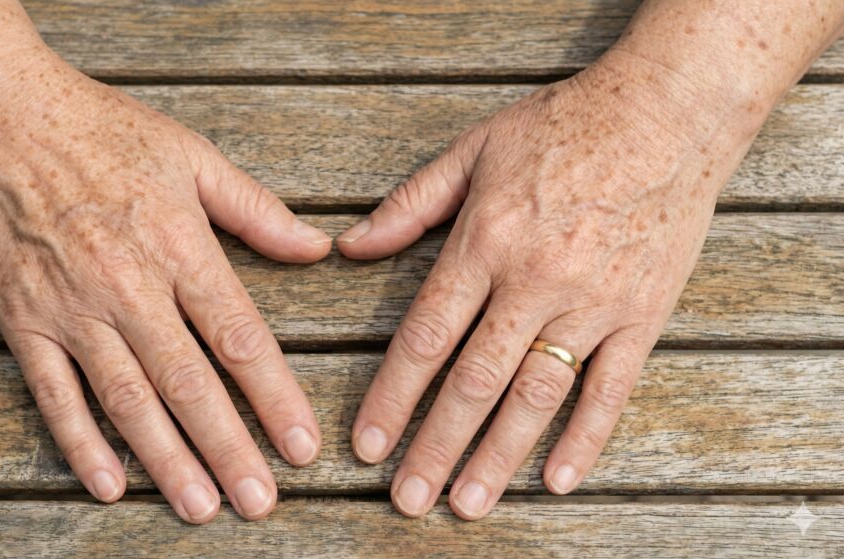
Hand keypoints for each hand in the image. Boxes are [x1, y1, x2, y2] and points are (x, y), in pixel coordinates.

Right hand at [0, 54, 330, 521]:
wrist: (0, 114)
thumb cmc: (103, 130)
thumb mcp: (193, 155)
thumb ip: (257, 210)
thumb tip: (317, 248)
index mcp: (180, 246)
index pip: (239, 337)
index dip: (274, 397)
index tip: (302, 446)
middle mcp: (129, 286)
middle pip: (189, 383)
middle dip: (229, 448)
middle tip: (261, 502)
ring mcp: (72, 309)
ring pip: (127, 400)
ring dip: (166, 461)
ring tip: (201, 508)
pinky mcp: (23, 320)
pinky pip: (54, 394)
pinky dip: (80, 443)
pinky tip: (108, 484)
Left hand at [338, 52, 764, 518]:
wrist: (666, 112)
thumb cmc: (562, 125)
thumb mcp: (472, 149)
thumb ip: (409, 205)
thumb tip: (350, 247)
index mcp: (484, 243)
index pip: (425, 337)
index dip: (391, 397)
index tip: (367, 445)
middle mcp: (533, 282)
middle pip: (473, 382)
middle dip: (434, 447)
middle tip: (408, 501)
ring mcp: (592, 304)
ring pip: (535, 397)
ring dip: (496, 456)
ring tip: (467, 505)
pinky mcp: (642, 316)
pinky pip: (610, 390)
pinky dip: (584, 439)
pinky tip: (556, 480)